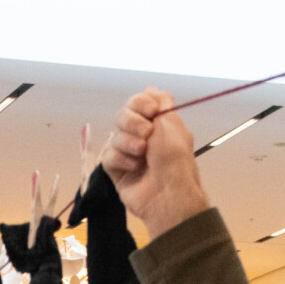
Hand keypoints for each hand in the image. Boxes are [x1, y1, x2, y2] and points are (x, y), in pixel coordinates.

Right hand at [102, 89, 209, 238]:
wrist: (168, 194)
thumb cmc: (175, 160)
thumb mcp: (173, 126)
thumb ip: (160, 104)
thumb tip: (151, 88)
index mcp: (158, 124)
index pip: (137, 102)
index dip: (140, 103)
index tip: (150, 111)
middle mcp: (142, 136)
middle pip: (122, 115)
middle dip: (132, 122)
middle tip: (147, 134)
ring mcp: (128, 153)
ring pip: (115, 135)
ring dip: (129, 143)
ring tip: (143, 156)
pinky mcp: (117, 170)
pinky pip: (109, 156)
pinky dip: (122, 160)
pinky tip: (134, 168)